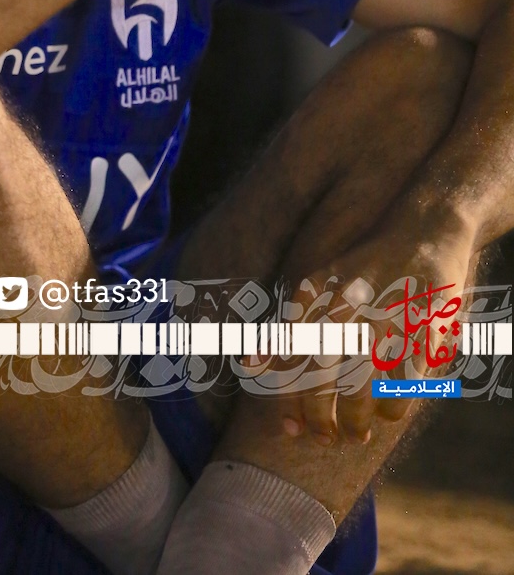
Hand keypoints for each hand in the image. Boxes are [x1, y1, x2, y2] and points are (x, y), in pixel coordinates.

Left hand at [277, 225, 474, 445]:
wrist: (421, 231)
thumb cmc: (362, 268)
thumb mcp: (317, 284)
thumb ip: (286, 324)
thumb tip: (249, 363)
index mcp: (315, 293)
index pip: (290, 357)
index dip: (288, 400)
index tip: (291, 430)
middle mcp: (345, 305)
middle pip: (324, 379)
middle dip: (321, 419)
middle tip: (326, 439)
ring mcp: (384, 318)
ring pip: (362, 390)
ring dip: (357, 422)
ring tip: (356, 434)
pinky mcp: (421, 331)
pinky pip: (403, 386)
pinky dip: (393, 408)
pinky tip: (388, 412)